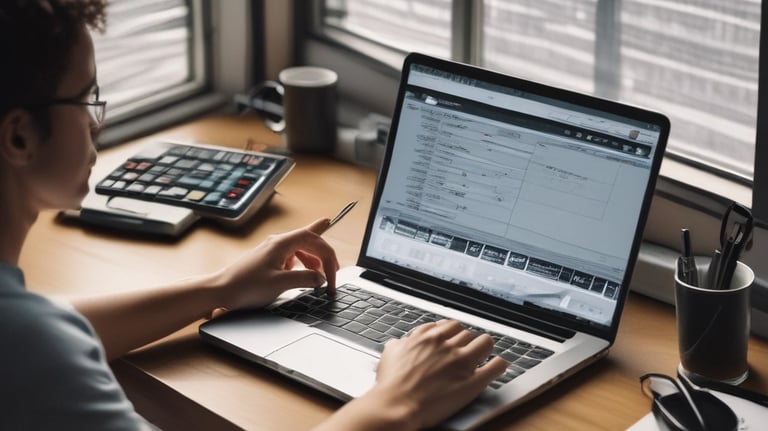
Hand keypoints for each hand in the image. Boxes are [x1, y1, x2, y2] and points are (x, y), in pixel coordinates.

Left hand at [212, 218, 339, 310]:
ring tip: (321, 273)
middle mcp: (278, 243)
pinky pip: (292, 256)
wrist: (221, 291)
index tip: (333, 276)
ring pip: (302, 248)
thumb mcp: (280, 284)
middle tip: (335, 268)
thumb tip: (321, 278)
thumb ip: (305, 279)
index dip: (328, 257)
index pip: (315, 240)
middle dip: (325, 254)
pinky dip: (303, 264)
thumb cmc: (246, 286)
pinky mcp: (268, 260)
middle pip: (310, 241)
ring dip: (314, 260)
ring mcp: (273, 250)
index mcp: (282, 243)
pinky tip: (302, 274)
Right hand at [369, 320, 508, 428]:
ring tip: (483, 355)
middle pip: (468, 333)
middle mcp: (448, 346)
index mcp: (429, 338)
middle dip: (467, 341)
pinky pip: (496, 366)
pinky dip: (499, 364)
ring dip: (484, 348)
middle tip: (466, 350)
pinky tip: (498, 365)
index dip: (454, 333)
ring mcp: (462, 363)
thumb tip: (402, 342)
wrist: (396, 406)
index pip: (451, 325)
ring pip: (485, 342)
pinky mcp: (473, 382)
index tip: (455, 338)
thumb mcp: (390, 353)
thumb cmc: (391, 384)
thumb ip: (401, 344)